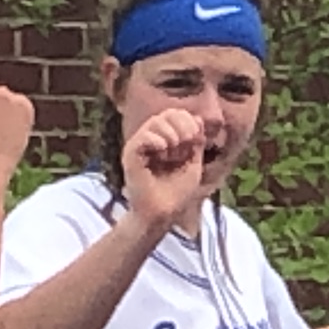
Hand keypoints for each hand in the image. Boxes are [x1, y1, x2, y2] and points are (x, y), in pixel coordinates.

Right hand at [118, 106, 215, 230]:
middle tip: (187, 140)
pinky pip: (142, 137)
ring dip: (170, 131)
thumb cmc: (176, 192)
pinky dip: (155, 139)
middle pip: (165, 115)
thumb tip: (197, 119)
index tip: (196, 139)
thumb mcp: (193, 163)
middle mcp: (150, 141)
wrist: (163, 213)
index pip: (174, 115)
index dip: (187, 120)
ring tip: (174, 148)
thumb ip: (196, 142)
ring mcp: (139, 148)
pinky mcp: (130, 156)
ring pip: (154, 122)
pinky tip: (163, 150)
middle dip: (181, 123)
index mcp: (165, 140)